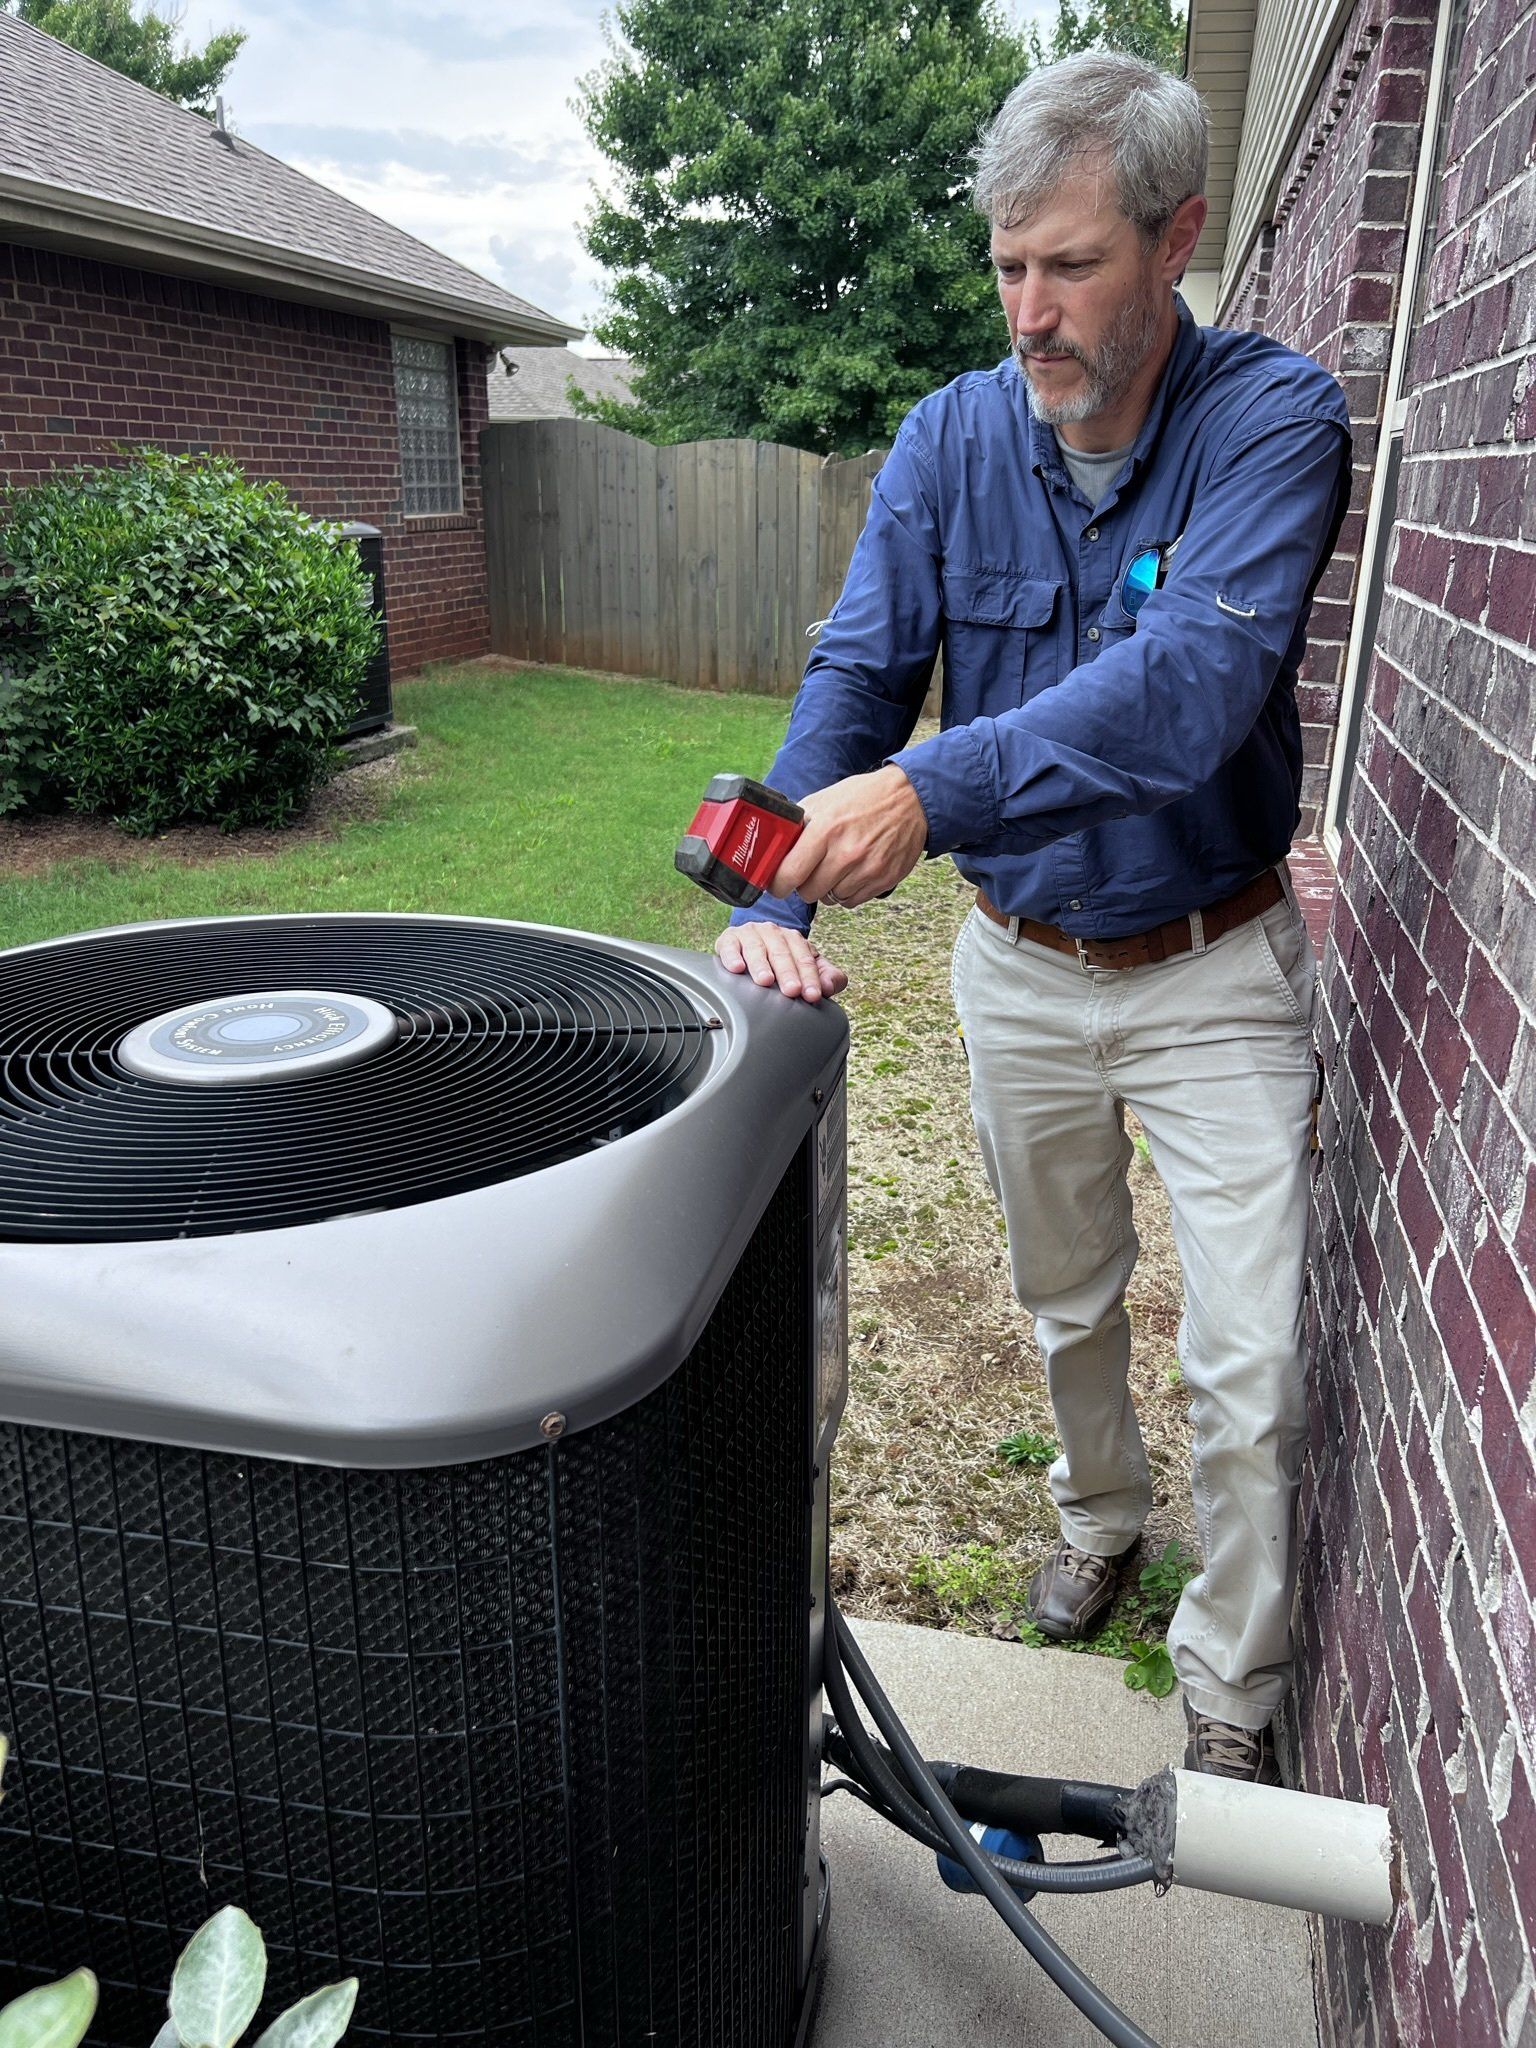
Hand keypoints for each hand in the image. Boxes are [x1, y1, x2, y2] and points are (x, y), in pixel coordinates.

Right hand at [715, 921, 847, 1003]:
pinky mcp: (728, 939)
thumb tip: (830, 986)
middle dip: (787, 973)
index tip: (812, 995)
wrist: (747, 946)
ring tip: (765, 980)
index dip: (810, 977)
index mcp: (794, 940)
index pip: (805, 959)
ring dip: (761, 965)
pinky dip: (732, 957)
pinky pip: (730, 946)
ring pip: (756, 949)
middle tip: (792, 990)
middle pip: (782, 953)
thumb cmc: (779, 963)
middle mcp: (773, 933)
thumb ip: (826, 976)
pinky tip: (737, 968)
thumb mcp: (806, 969)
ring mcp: (750, 934)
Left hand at [768, 764, 927, 906]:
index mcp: (826, 829)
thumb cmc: (863, 797)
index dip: (777, 883)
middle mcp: (846, 853)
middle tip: (808, 871)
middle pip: (807, 892)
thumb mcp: (824, 800)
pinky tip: (851, 873)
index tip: (776, 883)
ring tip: (835, 867)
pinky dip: (847, 892)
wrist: (910, 799)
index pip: (789, 874)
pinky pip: (851, 901)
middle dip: (803, 885)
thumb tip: (774, 848)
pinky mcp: (883, 880)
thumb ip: (798, 825)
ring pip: (830, 899)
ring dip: (827, 888)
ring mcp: (867, 869)